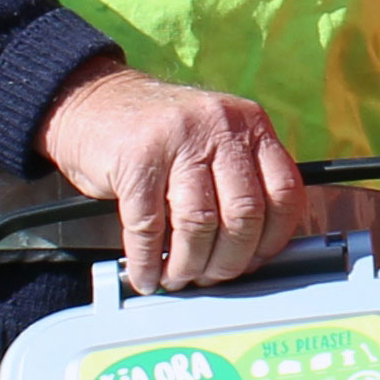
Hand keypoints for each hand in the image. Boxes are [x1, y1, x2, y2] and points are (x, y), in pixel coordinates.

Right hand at [37, 57, 307, 289]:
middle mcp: (220, 126)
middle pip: (244, 213)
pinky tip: (146, 273)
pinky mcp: (136, 158)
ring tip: (178, 277)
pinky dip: (147, 260)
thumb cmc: (159, 134)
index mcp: (251, 124)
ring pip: (199, 223)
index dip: (273, 239)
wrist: (94, 102)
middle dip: (229, 261)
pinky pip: (149, 226)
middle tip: (212, 277)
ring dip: (188, 265)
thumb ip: (242, 179)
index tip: (255, 261)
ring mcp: (178, 140)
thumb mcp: (214, 139)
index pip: (285, 192)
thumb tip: (256, 250)